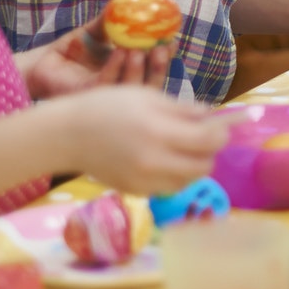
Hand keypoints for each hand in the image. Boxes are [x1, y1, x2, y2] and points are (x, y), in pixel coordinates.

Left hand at [19, 30, 172, 98]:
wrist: (41, 64)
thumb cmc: (71, 49)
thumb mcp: (96, 32)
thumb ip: (111, 20)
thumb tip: (129, 0)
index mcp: (128, 72)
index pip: (154, 68)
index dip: (166, 56)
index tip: (173, 39)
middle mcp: (121, 86)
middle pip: (150, 84)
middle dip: (159, 67)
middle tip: (164, 48)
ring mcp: (106, 95)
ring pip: (130, 88)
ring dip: (138, 69)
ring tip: (139, 50)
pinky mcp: (88, 96)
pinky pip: (106, 85)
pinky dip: (115, 68)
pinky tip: (118, 53)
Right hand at [63, 87, 231, 195]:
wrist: (67, 135)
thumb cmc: (108, 107)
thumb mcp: (147, 97)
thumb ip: (184, 111)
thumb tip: (214, 119)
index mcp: (158, 132)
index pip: (209, 142)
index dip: (221, 134)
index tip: (221, 127)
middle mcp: (154, 162)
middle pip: (204, 166)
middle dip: (209, 152)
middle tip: (200, 138)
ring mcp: (145, 181)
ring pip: (189, 180)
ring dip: (193, 166)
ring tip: (179, 148)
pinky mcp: (136, 192)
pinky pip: (169, 187)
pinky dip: (173, 176)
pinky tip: (161, 160)